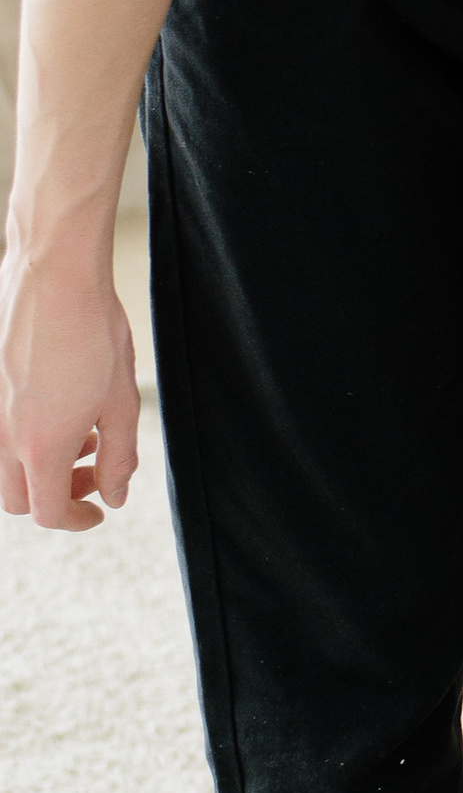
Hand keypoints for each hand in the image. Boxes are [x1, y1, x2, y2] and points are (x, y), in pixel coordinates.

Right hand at [0, 249, 140, 532]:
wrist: (53, 273)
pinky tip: (56, 406)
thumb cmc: (94, 332)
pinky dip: (22, 437)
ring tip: (82, 434)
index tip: (99, 509)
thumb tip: (115, 496)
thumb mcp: (121, 402)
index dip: (78, 519)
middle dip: (56, 496)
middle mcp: (2, 436)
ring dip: (39, 466)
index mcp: (40, 447)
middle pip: (17, 499)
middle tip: (93, 471)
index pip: (48, 513)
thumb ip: (120, 457)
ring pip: (1, 468)